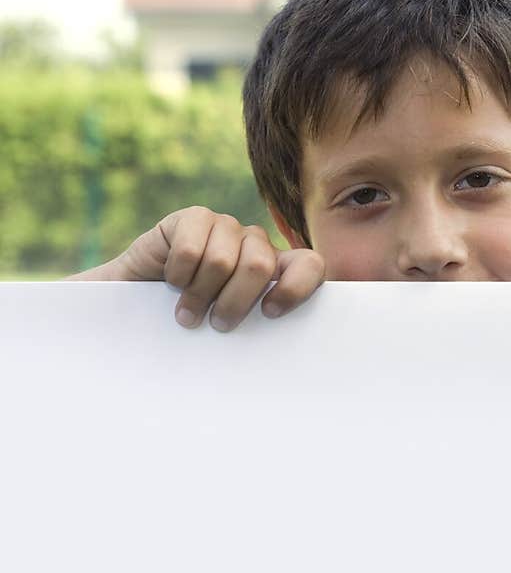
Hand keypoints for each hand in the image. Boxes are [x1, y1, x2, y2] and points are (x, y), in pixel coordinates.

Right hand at [118, 206, 324, 330]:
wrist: (139, 308)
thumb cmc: (195, 324)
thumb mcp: (231, 328)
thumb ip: (259, 327)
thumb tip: (284, 353)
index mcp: (275, 270)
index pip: (309, 265)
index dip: (296, 287)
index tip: (270, 313)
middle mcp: (254, 244)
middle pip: (259, 265)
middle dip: (234, 301)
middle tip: (217, 324)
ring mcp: (225, 227)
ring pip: (222, 260)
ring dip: (199, 295)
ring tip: (187, 314)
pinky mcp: (192, 219)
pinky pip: (191, 248)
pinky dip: (179, 274)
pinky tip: (173, 282)